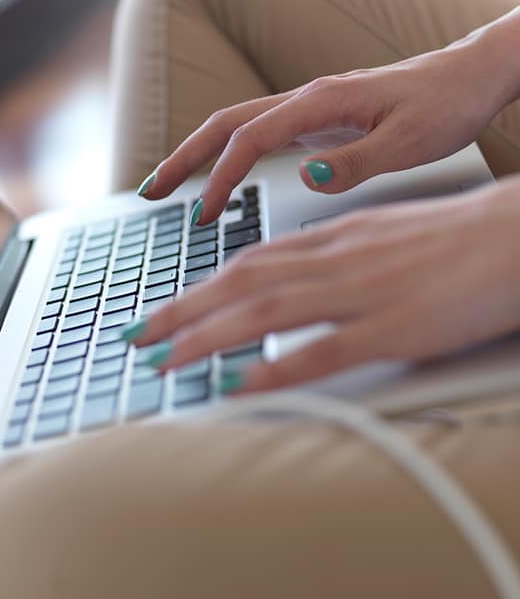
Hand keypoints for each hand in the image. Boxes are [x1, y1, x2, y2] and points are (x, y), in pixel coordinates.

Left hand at [125, 177, 519, 392]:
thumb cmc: (453, 240)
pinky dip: (279, 367)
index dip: (196, 288)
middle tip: (138, 335)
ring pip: (268, 310)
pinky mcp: (396, 328)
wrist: (516, 236)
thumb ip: (327, 260)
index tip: (160, 310)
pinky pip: (326, 349)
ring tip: (168, 359)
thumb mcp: (377, 239)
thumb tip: (284, 282)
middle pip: (242, 283)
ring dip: (210, 336)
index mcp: (332, 241)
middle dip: (182, 311)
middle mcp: (335, 262)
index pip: (246, 263)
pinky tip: (243, 384)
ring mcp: (363, 293)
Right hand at [138, 38, 514, 224]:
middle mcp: (305, 102)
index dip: (221, 176)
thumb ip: (357, 162)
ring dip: (197, 155)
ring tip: (168, 187)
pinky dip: (226, 158)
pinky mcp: (314, 122)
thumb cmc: (445, 106)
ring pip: (234, 127)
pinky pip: (255, 137)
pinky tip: (219, 180)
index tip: (205, 214)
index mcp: (321, 104)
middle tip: (149, 190)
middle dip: (182, 157)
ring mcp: (307, 111)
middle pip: (223, 124)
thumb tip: (307, 177)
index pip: (249, 139)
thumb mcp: (410, 141)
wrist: (469, 79)